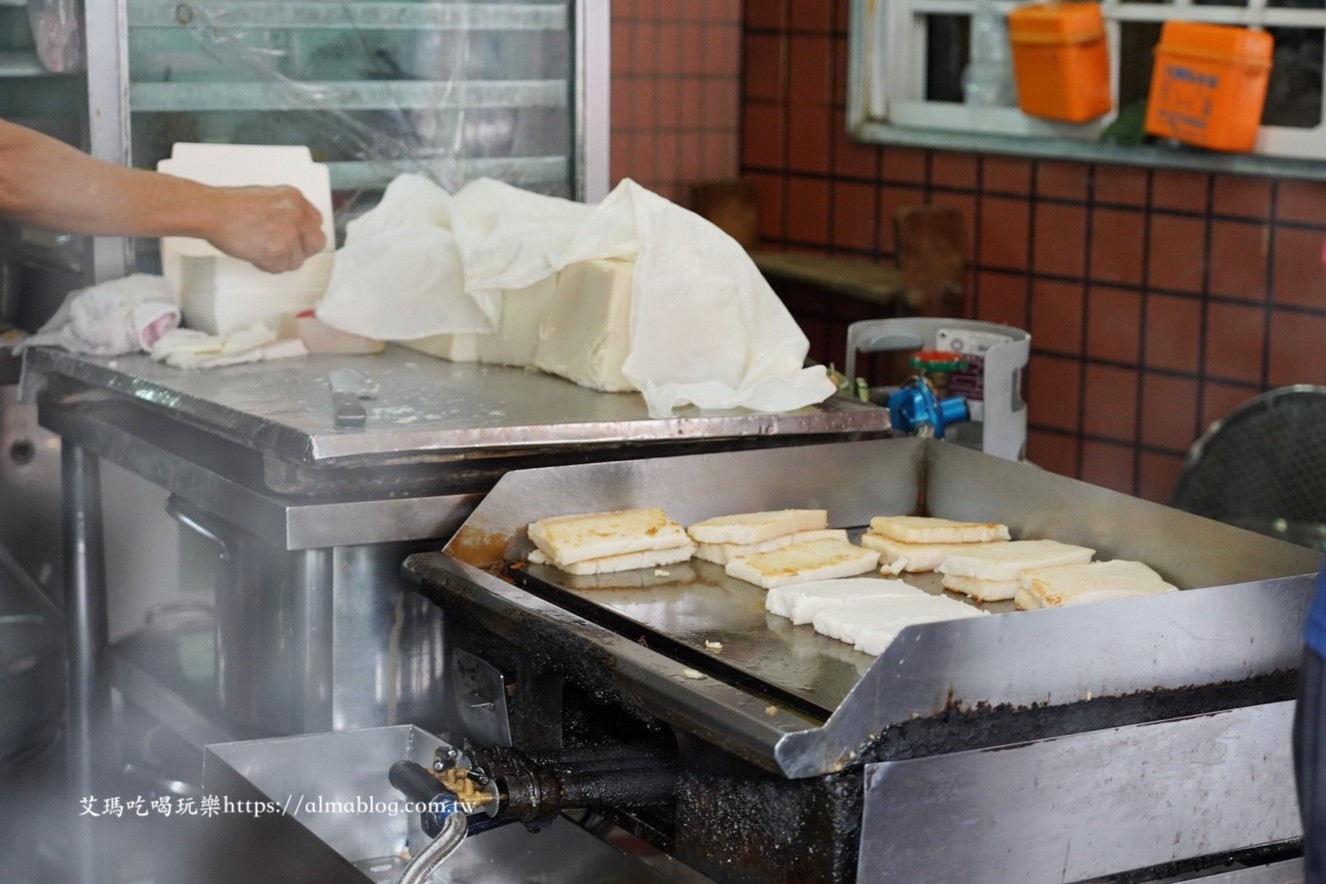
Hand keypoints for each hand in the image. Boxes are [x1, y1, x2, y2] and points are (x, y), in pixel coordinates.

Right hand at [204, 185, 326, 272]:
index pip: (316, 223)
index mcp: (295, 198)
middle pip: (316, 243)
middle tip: (282, 251)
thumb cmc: (230, 206)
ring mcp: (289, 232)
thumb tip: (295, 230)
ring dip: (279, 260)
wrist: (211, 211)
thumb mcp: (268, 198)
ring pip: (297, 260)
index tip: (294, 239)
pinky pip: (280, 268)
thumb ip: (286, 212)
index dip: (304, 235)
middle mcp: (297, 214)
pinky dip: (266, 265)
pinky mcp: (278, 250)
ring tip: (259, 248)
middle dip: (300, 251)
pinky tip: (254, 253)